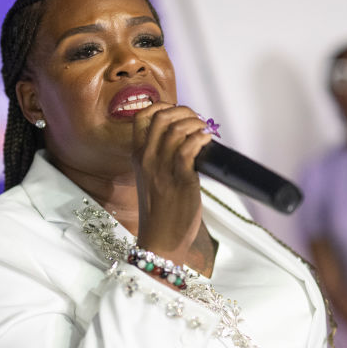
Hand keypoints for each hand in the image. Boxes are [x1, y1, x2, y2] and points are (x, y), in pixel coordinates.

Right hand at [131, 103, 213, 264]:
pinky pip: (189, 147)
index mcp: (138, 156)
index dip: (161, 106)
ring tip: (205, 131)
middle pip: (160, 116)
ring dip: (196, 124)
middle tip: (197, 121)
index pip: (141, 116)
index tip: (178, 113)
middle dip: (184, 111)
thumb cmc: (161, 212)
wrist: (160, 241)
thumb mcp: (153, 180)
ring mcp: (161, 168)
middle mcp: (146, 158)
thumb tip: (187, 140)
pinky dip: (202, 138)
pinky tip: (208, 141)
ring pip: (176, 128)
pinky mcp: (180, 179)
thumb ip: (162, 158)